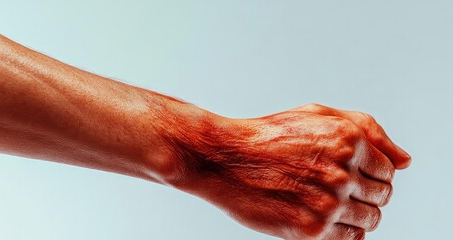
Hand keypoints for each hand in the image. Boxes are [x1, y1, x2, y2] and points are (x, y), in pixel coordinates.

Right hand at [167, 104, 410, 239]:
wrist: (224, 159)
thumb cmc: (269, 136)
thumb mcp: (317, 115)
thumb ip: (368, 130)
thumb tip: (405, 161)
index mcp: (348, 140)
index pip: (388, 170)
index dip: (371, 174)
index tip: (349, 176)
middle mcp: (343, 171)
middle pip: (382, 196)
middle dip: (365, 194)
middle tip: (335, 189)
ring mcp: (328, 202)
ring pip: (369, 221)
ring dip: (354, 215)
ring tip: (325, 203)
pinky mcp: (311, 228)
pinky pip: (349, 239)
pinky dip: (342, 232)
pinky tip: (319, 216)